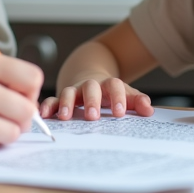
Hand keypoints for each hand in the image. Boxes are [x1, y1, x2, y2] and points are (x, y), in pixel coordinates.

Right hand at [39, 76, 154, 120]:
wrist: (90, 75)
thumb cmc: (110, 92)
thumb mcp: (126, 94)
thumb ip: (136, 101)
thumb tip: (148, 110)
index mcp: (108, 84)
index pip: (114, 86)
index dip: (118, 98)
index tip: (120, 113)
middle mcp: (90, 85)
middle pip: (91, 87)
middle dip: (91, 101)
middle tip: (92, 117)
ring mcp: (75, 90)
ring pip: (69, 91)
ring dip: (66, 102)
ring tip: (65, 117)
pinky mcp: (61, 97)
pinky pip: (53, 99)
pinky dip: (48, 105)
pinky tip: (44, 115)